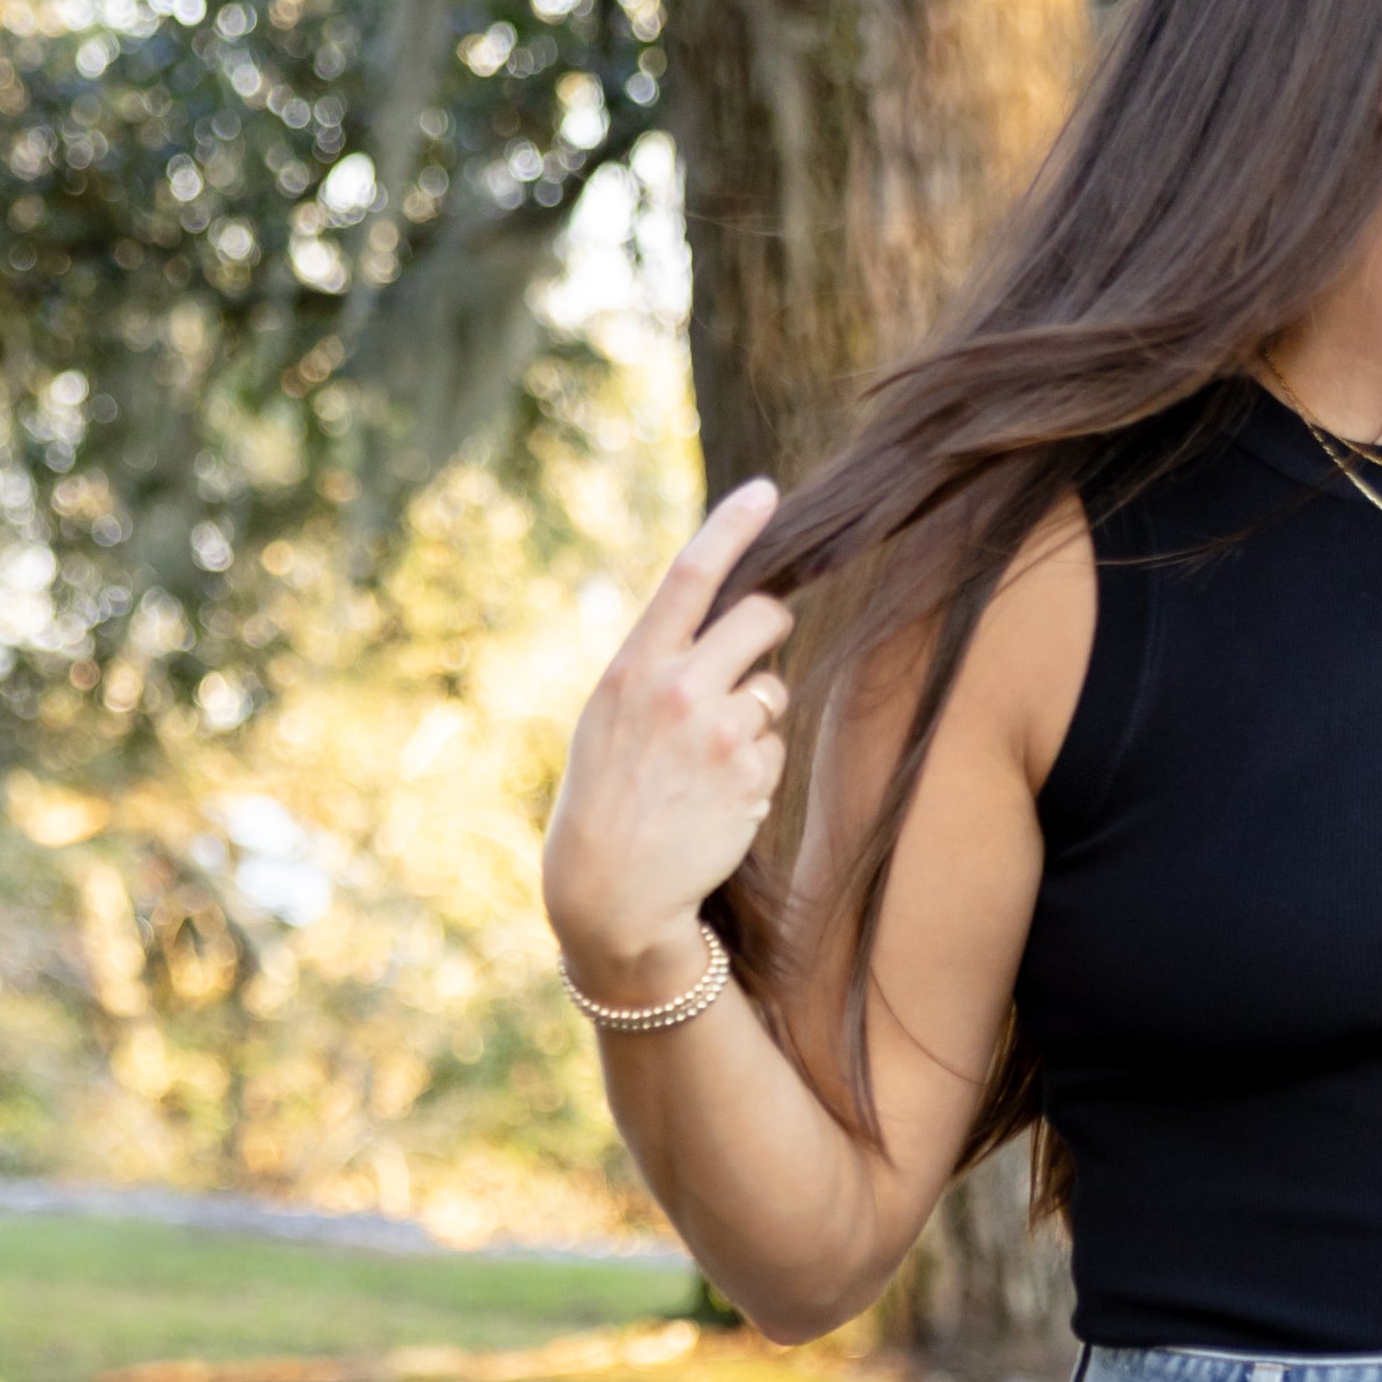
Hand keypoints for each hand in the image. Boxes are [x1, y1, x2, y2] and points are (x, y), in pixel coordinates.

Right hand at [541, 476, 795, 995]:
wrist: (612, 889)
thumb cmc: (607, 795)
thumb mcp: (610, 715)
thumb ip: (657, 664)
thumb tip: (716, 618)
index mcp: (633, 666)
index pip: (690, 575)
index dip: (732, 526)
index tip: (766, 492)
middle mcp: (678, 690)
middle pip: (764, 618)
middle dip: (771, 627)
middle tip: (758, 647)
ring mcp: (719, 733)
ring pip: (774, 689)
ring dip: (756, 712)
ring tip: (708, 757)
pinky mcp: (751, 776)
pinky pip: (774, 746)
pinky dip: (756, 765)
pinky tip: (718, 795)